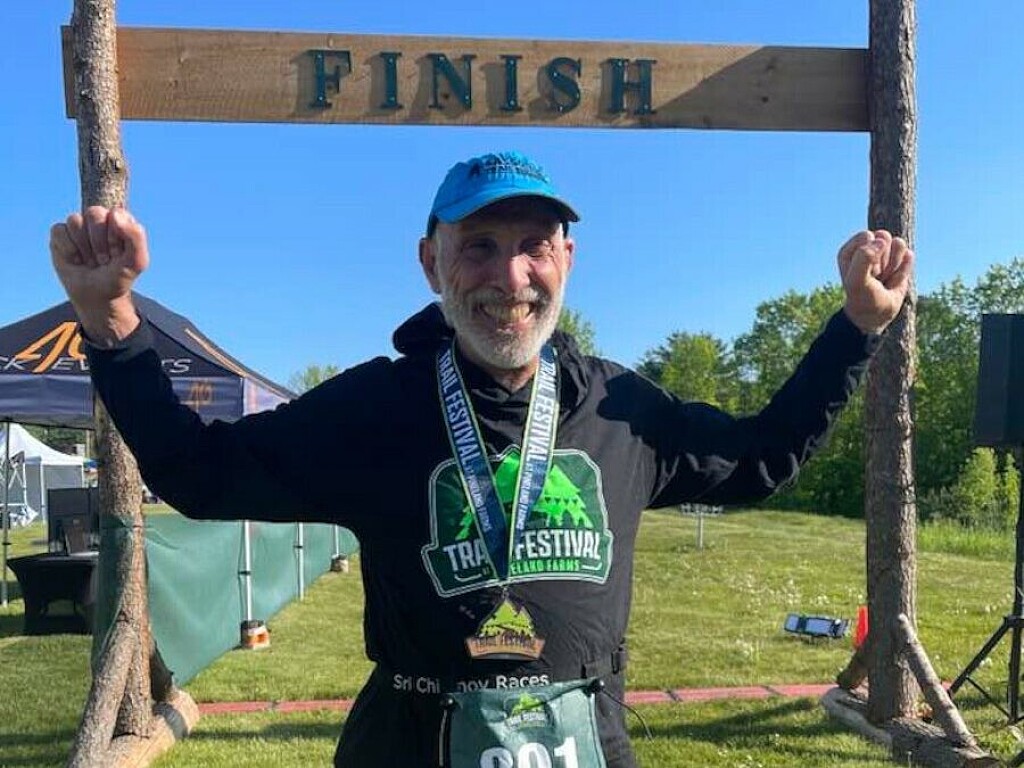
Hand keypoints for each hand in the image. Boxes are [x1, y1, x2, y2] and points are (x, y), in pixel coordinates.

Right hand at [50, 206, 148, 342]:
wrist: (97, 296)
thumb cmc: (118, 277)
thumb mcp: (137, 261)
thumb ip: (136, 236)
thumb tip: (114, 214)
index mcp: (121, 221)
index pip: (115, 214)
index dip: (115, 237)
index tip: (117, 255)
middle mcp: (100, 219)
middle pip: (94, 213)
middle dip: (99, 242)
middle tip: (103, 260)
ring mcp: (79, 226)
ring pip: (74, 221)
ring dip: (83, 247)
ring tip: (90, 261)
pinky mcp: (61, 234)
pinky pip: (59, 230)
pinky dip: (68, 250)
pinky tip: (76, 260)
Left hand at [837, 229, 913, 333]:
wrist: (875, 315)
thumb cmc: (862, 297)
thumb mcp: (856, 280)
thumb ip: (863, 257)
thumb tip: (882, 240)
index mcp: (850, 249)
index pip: (867, 236)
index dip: (870, 255)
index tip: (866, 272)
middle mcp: (866, 247)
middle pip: (884, 238)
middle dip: (883, 260)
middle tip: (875, 276)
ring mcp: (884, 253)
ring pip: (898, 244)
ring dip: (893, 265)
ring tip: (883, 278)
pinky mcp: (900, 259)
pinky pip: (909, 255)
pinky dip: (903, 270)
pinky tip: (894, 279)